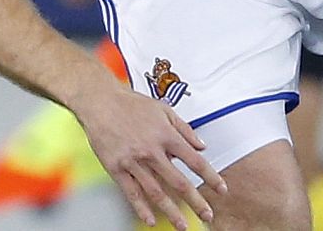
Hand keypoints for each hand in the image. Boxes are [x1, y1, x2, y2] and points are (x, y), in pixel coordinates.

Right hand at [69, 81, 226, 229]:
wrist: (101, 102)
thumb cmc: (133, 105)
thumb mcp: (165, 110)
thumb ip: (186, 130)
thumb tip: (203, 146)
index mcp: (167, 136)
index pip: (195, 162)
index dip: (211, 177)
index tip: (221, 189)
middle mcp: (152, 151)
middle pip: (179, 182)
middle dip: (195, 201)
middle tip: (207, 214)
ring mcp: (133, 162)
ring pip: (156, 192)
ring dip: (171, 211)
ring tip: (182, 225)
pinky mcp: (116, 169)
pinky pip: (131, 193)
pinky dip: (142, 208)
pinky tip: (151, 219)